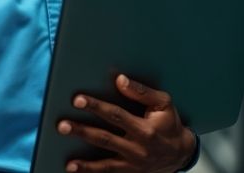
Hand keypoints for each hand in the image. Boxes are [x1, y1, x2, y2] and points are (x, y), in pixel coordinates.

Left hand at [57, 74, 196, 172]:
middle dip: (82, 132)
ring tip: (69, 162)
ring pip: (105, 164)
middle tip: (62, 125)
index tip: (78, 100)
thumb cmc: (169, 125)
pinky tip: (75, 170)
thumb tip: (120, 80)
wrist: (181, 153)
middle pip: (105, 139)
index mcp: (145, 129)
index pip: (115, 115)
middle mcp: (137, 148)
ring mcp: (133, 163)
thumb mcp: (163, 104)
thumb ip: (142, 92)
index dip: (96, 107)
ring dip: (85, 163)